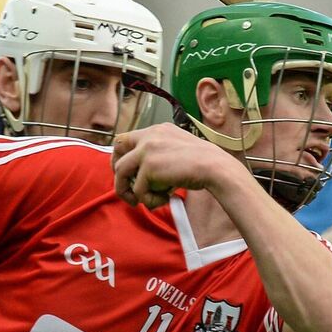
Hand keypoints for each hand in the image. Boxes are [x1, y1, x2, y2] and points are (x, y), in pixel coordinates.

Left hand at [112, 123, 234, 208]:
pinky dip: (151, 200)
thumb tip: (142, 175)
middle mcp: (148, 136)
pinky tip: (167, 198)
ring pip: (121, 173)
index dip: (121, 158)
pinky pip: (139, 190)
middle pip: (116, 152)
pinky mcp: (148, 167)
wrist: (214, 167)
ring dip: (131, 192)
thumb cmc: (202, 163)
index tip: (128, 174)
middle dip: (119, 173)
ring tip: (148, 201)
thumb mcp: (177, 148)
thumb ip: (159, 154)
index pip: (125, 139)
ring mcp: (146, 150)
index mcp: (156, 130)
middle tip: (129, 191)